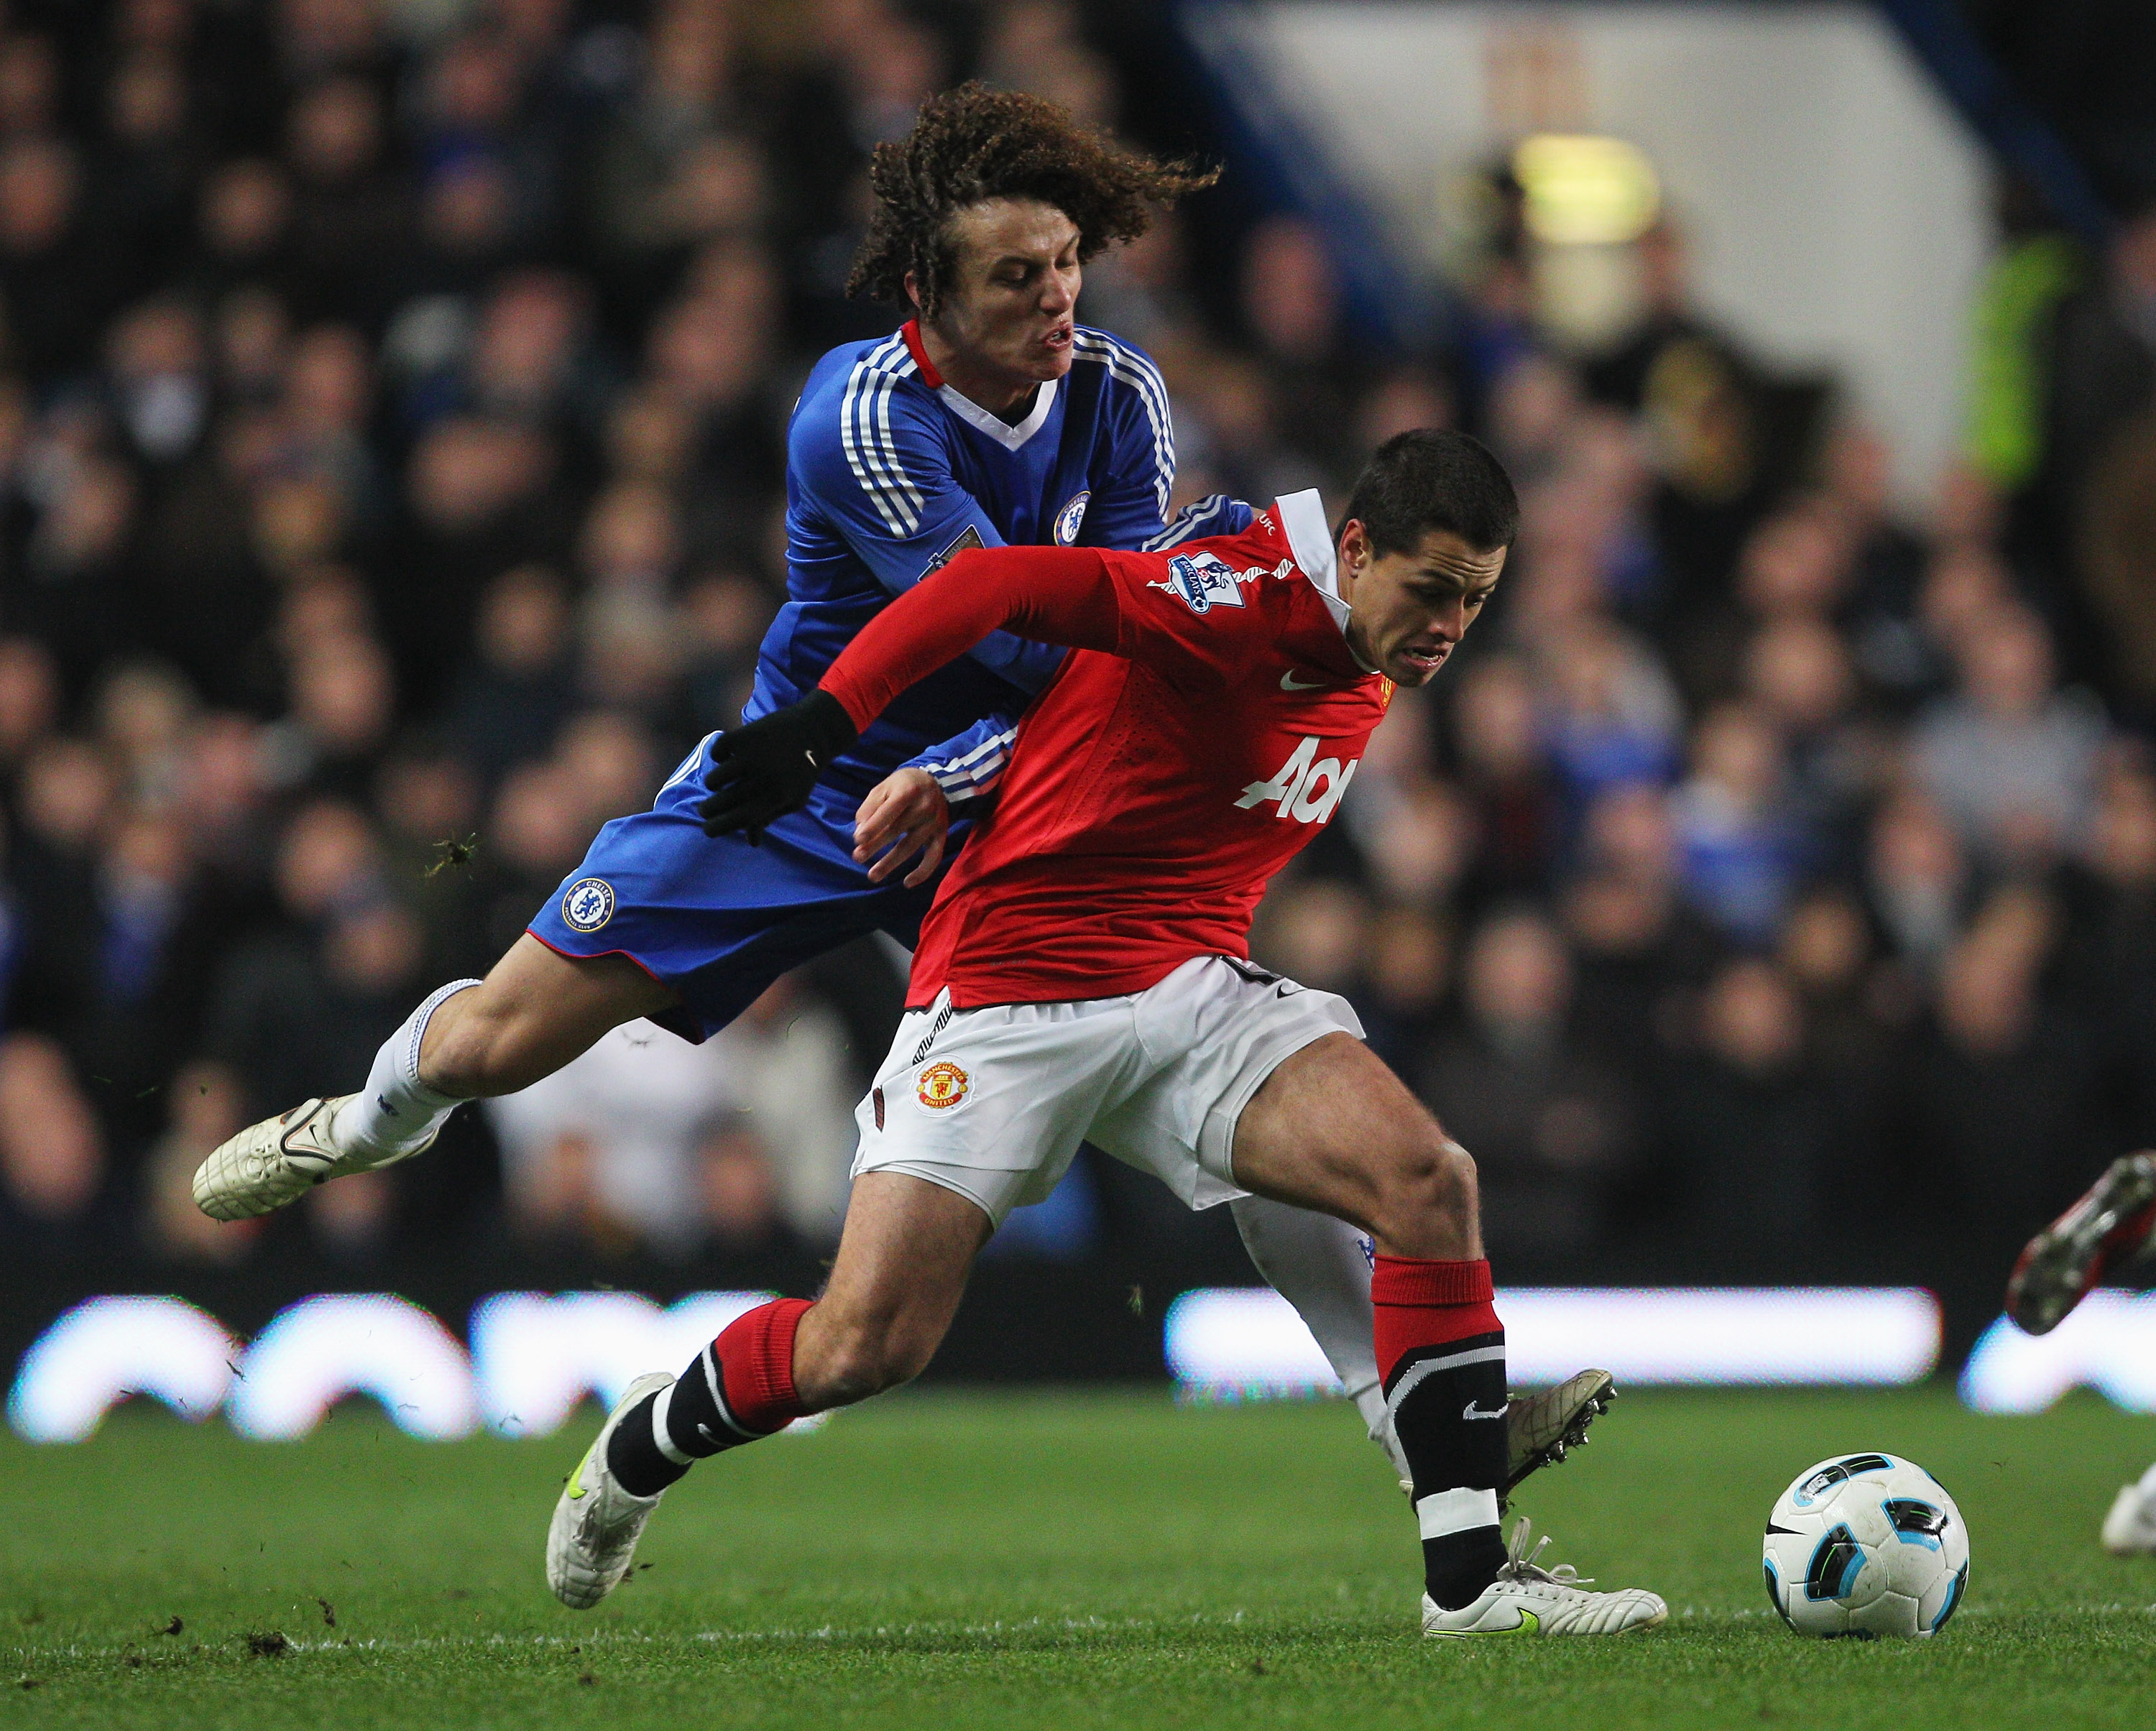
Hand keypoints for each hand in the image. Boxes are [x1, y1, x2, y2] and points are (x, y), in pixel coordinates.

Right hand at [700, 691, 858, 838]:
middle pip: (721, 802)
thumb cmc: (801, 771)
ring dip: (713, 784)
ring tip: (720, 782)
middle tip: (704, 810)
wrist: (814, 730)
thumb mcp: (793, 798)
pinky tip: (729, 756)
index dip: (718, 828)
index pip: (740, 819)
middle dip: (707, 810)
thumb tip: (752, 842)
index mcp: (777, 797)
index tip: (707, 830)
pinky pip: (716, 752)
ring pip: (713, 780)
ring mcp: (752, 755)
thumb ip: (769, 817)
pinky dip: (718, 756)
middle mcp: (763, 777)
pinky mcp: (744, 736)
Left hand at [853, 767, 949, 886]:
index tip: (858, 840)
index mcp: (908, 791)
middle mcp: (924, 807)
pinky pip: (934, 857)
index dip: (874, 826)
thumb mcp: (884, 787)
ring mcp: (934, 823)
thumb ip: (870, 808)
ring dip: (890, 863)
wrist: (938, 783)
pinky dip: (922, 872)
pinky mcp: (941, 835)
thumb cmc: (903, 786)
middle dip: (875, 845)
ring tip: (872, 876)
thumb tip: (860, 835)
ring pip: (910, 846)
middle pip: (897, 830)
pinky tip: (907, 883)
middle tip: (858, 857)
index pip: (889, 810)